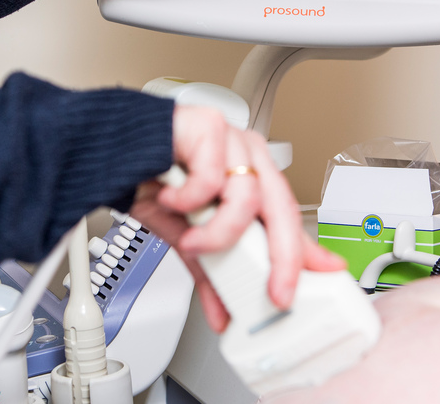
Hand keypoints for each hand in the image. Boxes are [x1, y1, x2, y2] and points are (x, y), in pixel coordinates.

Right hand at [129, 105, 343, 332]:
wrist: (111, 152)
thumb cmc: (151, 181)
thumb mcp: (188, 234)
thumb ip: (212, 268)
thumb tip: (223, 312)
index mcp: (252, 177)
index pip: (288, 217)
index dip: (308, 249)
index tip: (328, 275)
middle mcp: (248, 156)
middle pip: (282, 208)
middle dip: (283, 258)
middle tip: (276, 291)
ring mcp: (232, 139)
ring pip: (247, 198)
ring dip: (218, 232)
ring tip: (192, 240)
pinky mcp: (209, 127)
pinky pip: (211, 178)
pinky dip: (187, 199)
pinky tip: (169, 198)